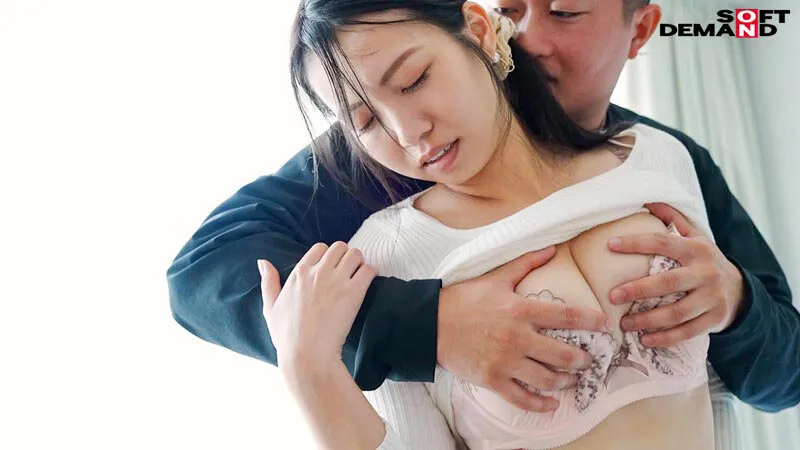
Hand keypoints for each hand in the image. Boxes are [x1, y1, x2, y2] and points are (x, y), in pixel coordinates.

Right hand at [259, 241, 376, 370]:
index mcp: (299, 273)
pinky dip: (371, 273)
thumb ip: (268, 282)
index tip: (331, 267)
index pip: (320, 247)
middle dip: (346, 256)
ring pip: (355, 254)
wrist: (307, 355)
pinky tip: (368, 282)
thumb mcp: (270, 308)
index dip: (327, 256)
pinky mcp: (353, 293)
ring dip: (359, 262)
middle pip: (340, 247)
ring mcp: (336, 281)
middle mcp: (318, 272)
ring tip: (359, 275)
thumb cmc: (287, 337)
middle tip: (349, 270)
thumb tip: (263, 262)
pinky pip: (368, 270)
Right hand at [437, 246, 612, 412]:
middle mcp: (517, 337)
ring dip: (565, 382)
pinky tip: (551, 405)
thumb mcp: (495, 278)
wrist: (429, 324)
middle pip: (563, 354)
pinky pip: (522, 399)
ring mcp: (504, 361)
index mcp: (520, 310)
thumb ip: (526, 263)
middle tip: (588, 359)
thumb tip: (552, 248)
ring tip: (572, 380)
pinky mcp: (491, 380)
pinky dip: (540, 405)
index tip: (607, 326)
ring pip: (546, 379)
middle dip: (582, 359)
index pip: (566, 317)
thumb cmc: (463, 299)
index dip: (591, 321)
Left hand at [607, 203, 746, 347]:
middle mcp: (706, 272)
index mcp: (696, 249)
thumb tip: (647, 199)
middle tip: (611, 296)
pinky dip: (665, 338)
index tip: (610, 245)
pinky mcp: (714, 319)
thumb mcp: (694, 236)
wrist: (739, 290)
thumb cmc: (703, 260)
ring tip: (624, 324)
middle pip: (668, 283)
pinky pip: (687, 332)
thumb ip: (673, 218)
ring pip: (677, 312)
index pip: (663, 242)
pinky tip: (645, 340)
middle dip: (638, 290)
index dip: (636, 243)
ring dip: (648, 320)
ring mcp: (712, 298)